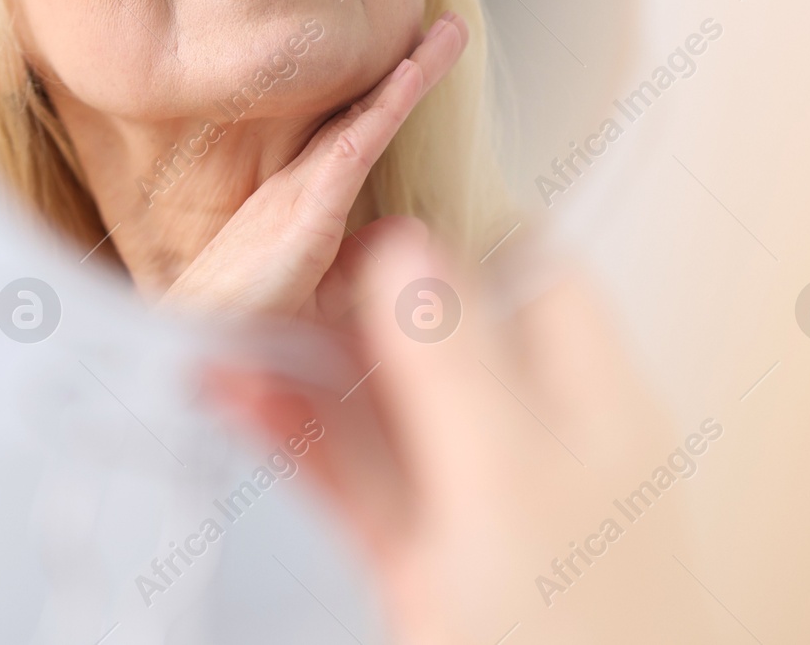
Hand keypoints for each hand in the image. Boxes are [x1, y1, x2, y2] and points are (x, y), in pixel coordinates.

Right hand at [159, 12, 467, 318]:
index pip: (361, 134)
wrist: (192, 354)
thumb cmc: (245, 330)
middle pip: (365, 112)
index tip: (429, 59)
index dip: (395, 95)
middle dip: (412, 67)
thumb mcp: (319, 298)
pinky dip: (387, 109)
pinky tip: (414, 76)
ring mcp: (301, 194)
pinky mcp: (306, 215)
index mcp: (303, 201)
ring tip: (450, 32)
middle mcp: (301, 184)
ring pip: (367, 118)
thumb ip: (360, 263)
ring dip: (413, 73)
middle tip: (452, 26)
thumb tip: (408, 226)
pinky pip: (353, 150)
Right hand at [205, 218, 705, 644]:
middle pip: (442, 328)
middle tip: (262, 258)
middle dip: (353, 290)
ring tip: (220, 318)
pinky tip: (232, 395)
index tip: (358, 207)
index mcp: (589, 396)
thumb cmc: (574, 631)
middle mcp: (535, 435)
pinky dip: (293, 433)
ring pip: (385, 402)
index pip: (529, 267)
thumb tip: (406, 246)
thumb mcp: (511, 479)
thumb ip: (456, 362)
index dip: (449, 229)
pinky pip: (353, 475)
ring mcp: (475, 499)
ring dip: (305, 360)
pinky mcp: (422, 560)